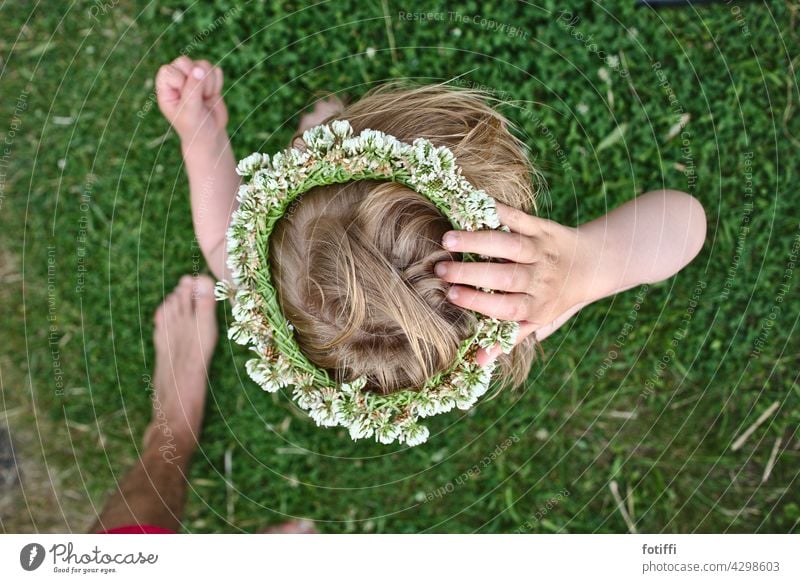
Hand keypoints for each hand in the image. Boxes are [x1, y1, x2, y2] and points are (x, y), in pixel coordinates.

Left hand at [155, 56, 226, 143]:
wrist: (210, 134)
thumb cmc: (194, 126)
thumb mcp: (190, 111)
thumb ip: (193, 89)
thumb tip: (199, 68)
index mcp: (165, 86)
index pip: (170, 70)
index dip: (181, 82)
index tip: (187, 99)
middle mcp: (177, 78)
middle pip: (184, 61)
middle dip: (196, 80)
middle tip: (199, 97)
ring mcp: (193, 76)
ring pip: (202, 64)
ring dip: (208, 83)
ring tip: (205, 98)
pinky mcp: (208, 78)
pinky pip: (215, 70)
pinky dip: (217, 83)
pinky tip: (212, 95)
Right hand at [434, 202, 589, 365]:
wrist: (595, 264)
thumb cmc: (557, 297)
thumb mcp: (539, 321)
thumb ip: (510, 337)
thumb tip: (478, 362)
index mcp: (538, 305)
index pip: (507, 306)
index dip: (480, 302)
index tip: (452, 296)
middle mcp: (540, 278)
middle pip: (505, 277)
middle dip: (471, 273)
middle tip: (440, 270)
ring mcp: (542, 251)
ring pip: (510, 246)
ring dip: (478, 241)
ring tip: (448, 239)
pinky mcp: (542, 227)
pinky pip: (519, 219)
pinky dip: (498, 212)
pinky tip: (474, 207)